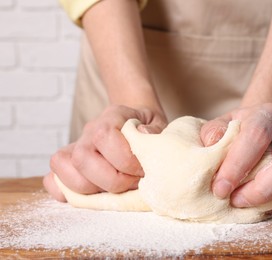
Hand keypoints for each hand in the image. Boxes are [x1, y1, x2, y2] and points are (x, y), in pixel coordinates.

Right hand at [43, 105, 166, 201]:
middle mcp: (89, 132)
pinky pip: (52, 179)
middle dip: (112, 180)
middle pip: (83, 158)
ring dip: (93, 189)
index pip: (105, 137)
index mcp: (111, 117)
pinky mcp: (68, 164)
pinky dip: (65, 191)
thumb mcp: (159, 123)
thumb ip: (155, 130)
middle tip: (133, 183)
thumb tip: (143, 136)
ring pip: (65, 170)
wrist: (134, 121)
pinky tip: (90, 194)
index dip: (125, 160)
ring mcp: (75, 147)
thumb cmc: (147, 126)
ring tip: (116, 189)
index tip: (143, 170)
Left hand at [201, 103, 271, 213]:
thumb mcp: (221, 127)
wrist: (264, 127)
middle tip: (240, 202)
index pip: (257, 136)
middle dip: (266, 189)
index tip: (221, 189)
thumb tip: (211, 143)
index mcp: (266, 115)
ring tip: (268, 210)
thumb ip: (214, 134)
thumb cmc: (239, 133)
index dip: (238, 165)